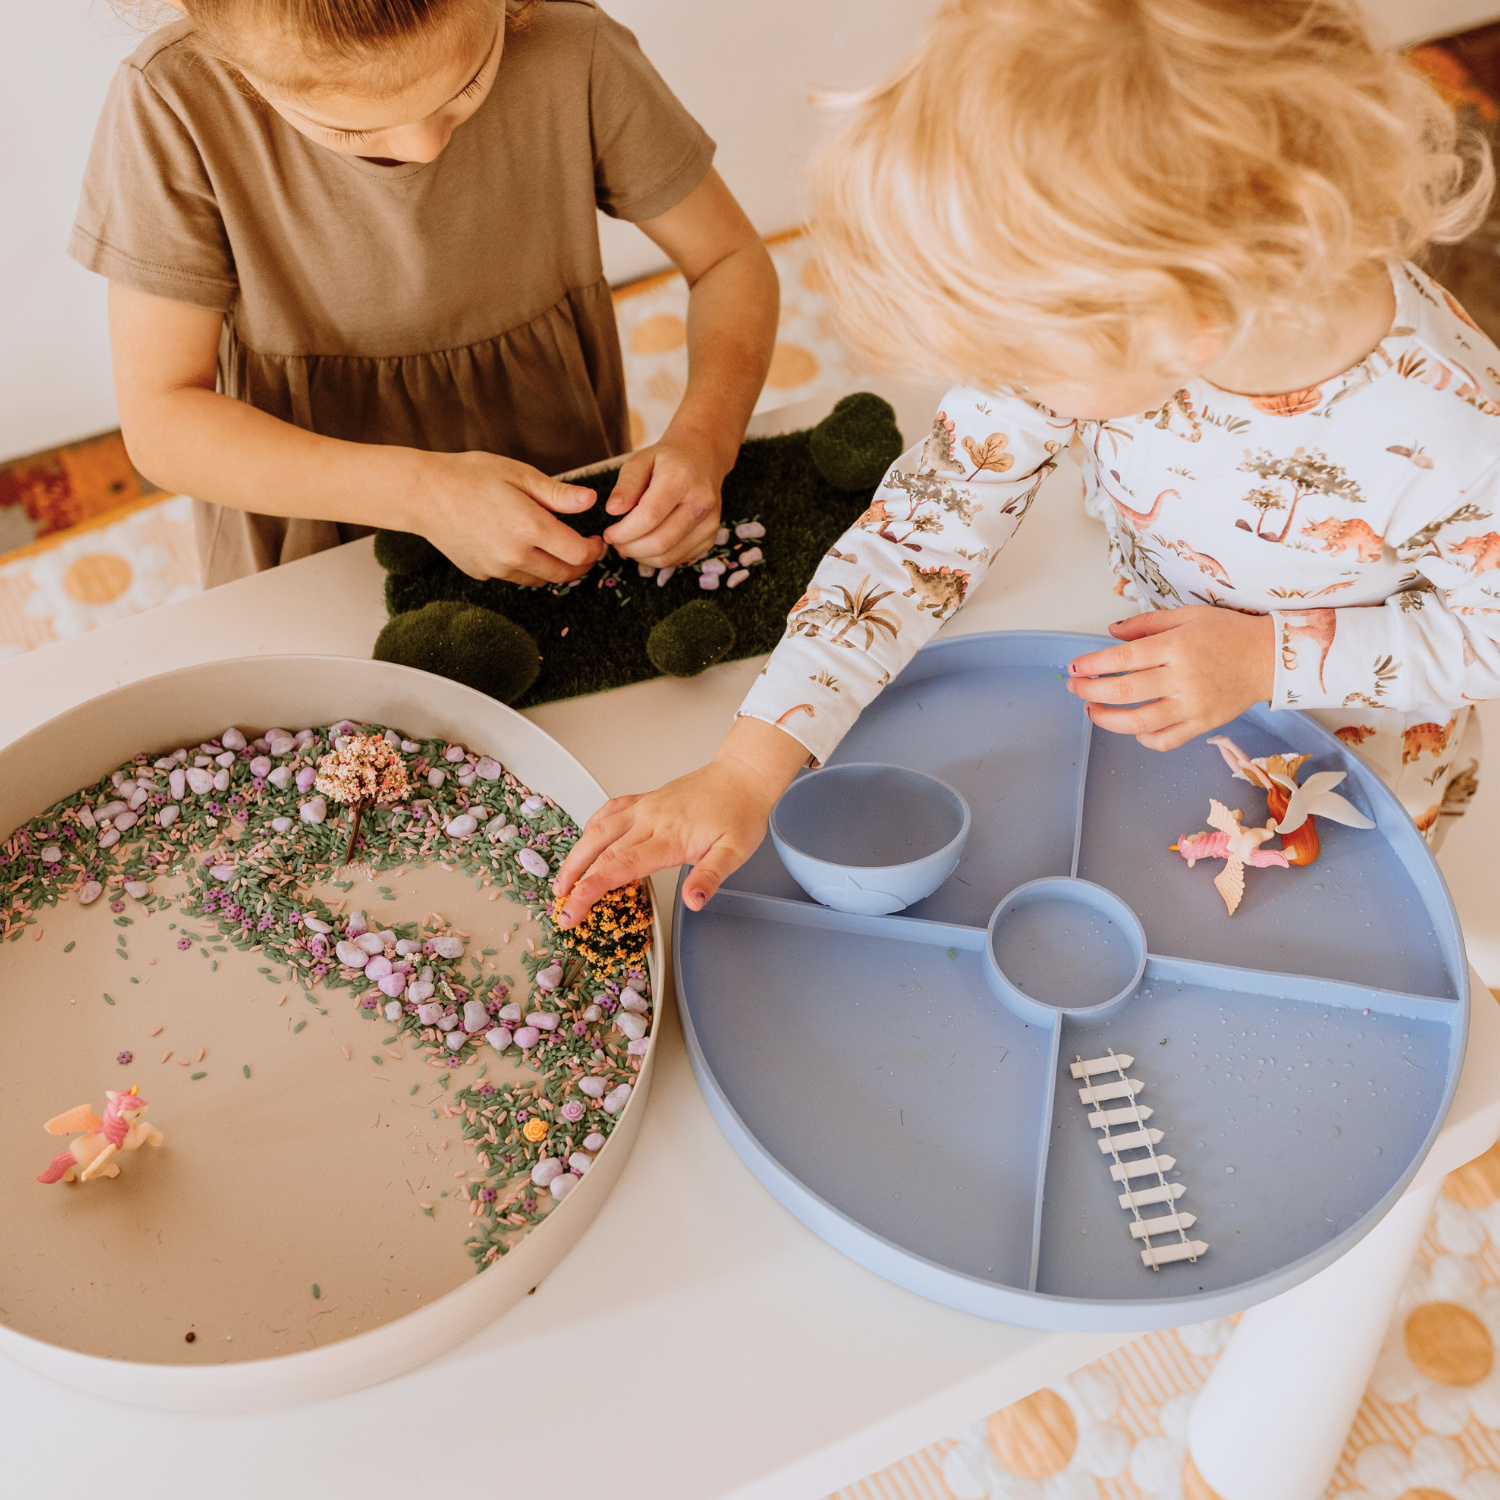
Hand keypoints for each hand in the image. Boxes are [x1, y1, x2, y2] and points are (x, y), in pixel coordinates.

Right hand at [423, 450, 603, 584]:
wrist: (423, 494)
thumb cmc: (471, 475)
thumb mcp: (519, 474)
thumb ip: (558, 494)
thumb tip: (590, 501)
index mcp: (530, 528)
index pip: (578, 554)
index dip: (594, 549)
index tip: (595, 539)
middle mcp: (515, 555)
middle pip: (564, 574)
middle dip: (580, 565)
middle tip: (584, 548)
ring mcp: (497, 569)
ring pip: (540, 580)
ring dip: (554, 568)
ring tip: (553, 546)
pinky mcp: (482, 574)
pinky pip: (514, 577)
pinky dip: (525, 567)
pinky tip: (518, 545)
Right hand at [552, 718, 809, 925]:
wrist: (743, 776)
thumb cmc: (740, 813)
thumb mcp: (735, 852)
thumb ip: (710, 877)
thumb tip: (693, 901)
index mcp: (669, 837)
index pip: (619, 866)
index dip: (590, 891)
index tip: (573, 911)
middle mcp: (650, 819)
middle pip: (600, 850)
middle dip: (574, 880)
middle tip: (561, 907)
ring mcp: (645, 807)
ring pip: (597, 829)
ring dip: (575, 856)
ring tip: (563, 882)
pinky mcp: (645, 800)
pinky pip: (610, 810)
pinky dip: (591, 826)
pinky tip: (585, 840)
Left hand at [602, 428, 724, 567]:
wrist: (703, 458)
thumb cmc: (666, 460)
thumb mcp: (640, 460)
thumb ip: (626, 485)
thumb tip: (612, 510)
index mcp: (681, 478)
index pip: (648, 517)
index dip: (623, 532)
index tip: (608, 533)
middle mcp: (701, 502)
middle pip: (659, 542)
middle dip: (629, 548)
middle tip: (615, 542)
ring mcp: (709, 523)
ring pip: (668, 557)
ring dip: (641, 557)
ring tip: (628, 544)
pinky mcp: (711, 538)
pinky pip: (678, 560)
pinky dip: (656, 558)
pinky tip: (647, 544)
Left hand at [1066, 607, 1275, 749]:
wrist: (1268, 658)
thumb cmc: (1228, 633)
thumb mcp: (1187, 615)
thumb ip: (1146, 624)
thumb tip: (1111, 632)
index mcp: (1177, 647)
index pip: (1123, 659)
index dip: (1092, 665)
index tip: (1074, 667)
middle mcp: (1183, 678)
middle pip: (1125, 691)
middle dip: (1091, 690)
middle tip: (1075, 687)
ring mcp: (1193, 706)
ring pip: (1140, 722)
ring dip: (1108, 719)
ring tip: (1092, 710)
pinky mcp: (1202, 724)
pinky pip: (1166, 740)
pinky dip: (1143, 738)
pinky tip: (1132, 727)